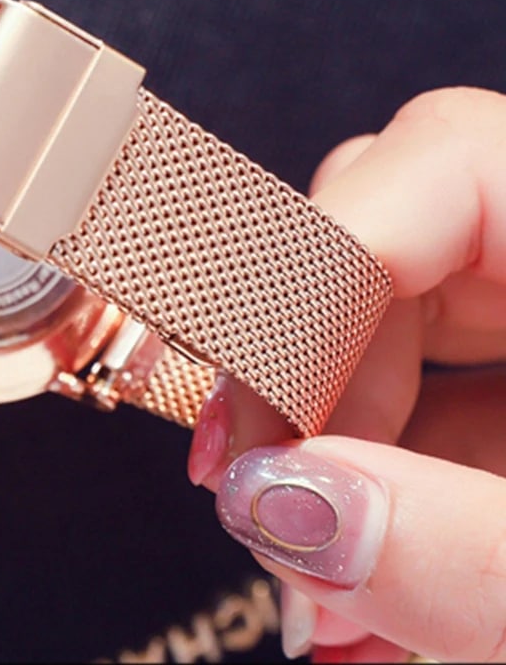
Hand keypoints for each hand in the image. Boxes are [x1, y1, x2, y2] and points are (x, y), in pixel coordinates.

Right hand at [188, 86, 505, 661]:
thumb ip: (465, 552)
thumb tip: (278, 501)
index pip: (447, 159)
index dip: (319, 261)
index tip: (246, 396)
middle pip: (390, 231)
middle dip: (301, 368)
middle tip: (257, 492)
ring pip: (386, 304)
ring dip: (324, 430)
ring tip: (311, 553)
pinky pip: (421, 372)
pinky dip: (370, 461)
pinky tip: (358, 549)